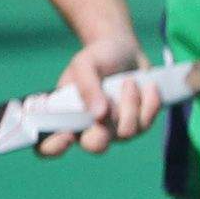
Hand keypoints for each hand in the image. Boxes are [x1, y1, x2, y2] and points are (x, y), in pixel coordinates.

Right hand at [52, 32, 164, 156]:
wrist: (125, 51)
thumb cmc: (98, 57)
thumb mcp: (85, 64)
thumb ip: (86, 87)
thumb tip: (98, 115)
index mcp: (66, 116)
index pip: (50, 145)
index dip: (54, 147)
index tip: (66, 135)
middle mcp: (89, 128)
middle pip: (95, 146)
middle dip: (105, 129)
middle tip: (108, 105)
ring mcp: (115, 129)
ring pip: (126, 132)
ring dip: (130, 104)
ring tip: (129, 82)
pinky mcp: (138, 125)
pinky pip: (146, 124)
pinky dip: (149, 103)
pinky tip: (148, 87)